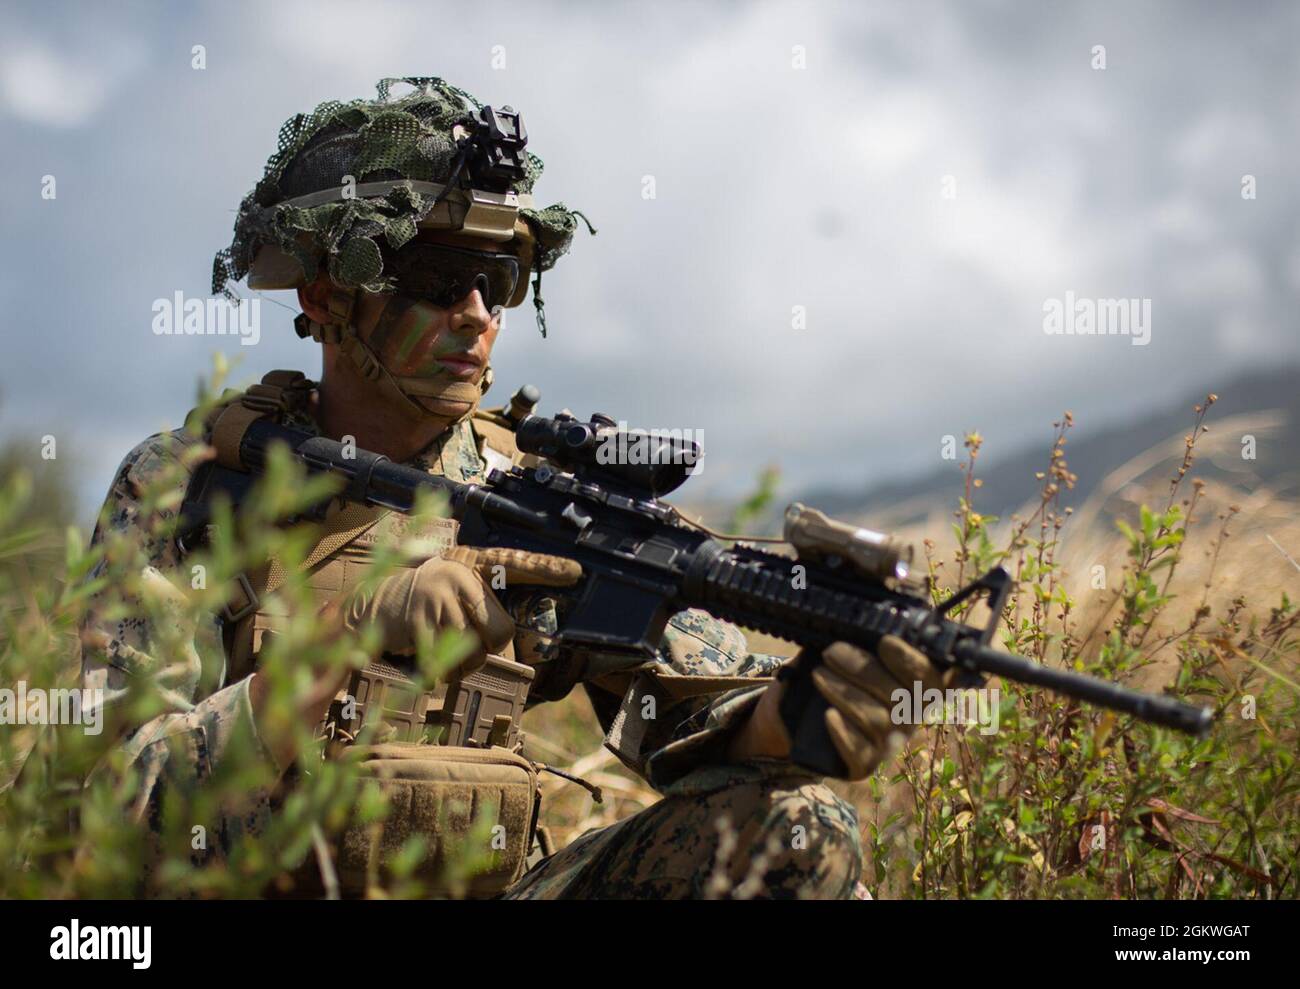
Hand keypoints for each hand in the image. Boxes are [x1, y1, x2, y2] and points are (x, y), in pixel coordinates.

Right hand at [341, 546, 580, 667]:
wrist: (372, 606)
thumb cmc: (424, 605)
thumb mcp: (454, 594)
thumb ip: (482, 608)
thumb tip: (510, 638)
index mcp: (471, 570)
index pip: (514, 567)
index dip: (545, 569)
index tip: (575, 572)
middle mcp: (457, 579)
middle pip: (499, 632)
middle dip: (488, 651)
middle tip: (468, 646)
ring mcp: (437, 599)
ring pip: (472, 653)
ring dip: (461, 667)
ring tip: (444, 656)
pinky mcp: (417, 622)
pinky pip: (443, 663)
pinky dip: (438, 675)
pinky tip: (428, 667)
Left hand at [730, 635, 950, 779]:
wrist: (790, 720)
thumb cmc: (825, 676)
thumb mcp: (840, 652)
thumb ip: (857, 636)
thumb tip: (859, 608)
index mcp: (912, 687)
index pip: (932, 677)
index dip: (912, 661)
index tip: (884, 641)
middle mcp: (908, 717)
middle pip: (899, 696)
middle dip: (865, 669)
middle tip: (831, 651)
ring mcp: (888, 743)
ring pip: (876, 719)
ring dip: (845, 692)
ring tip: (818, 675)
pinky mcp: (863, 765)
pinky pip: (859, 751)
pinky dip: (843, 732)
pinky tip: (828, 716)